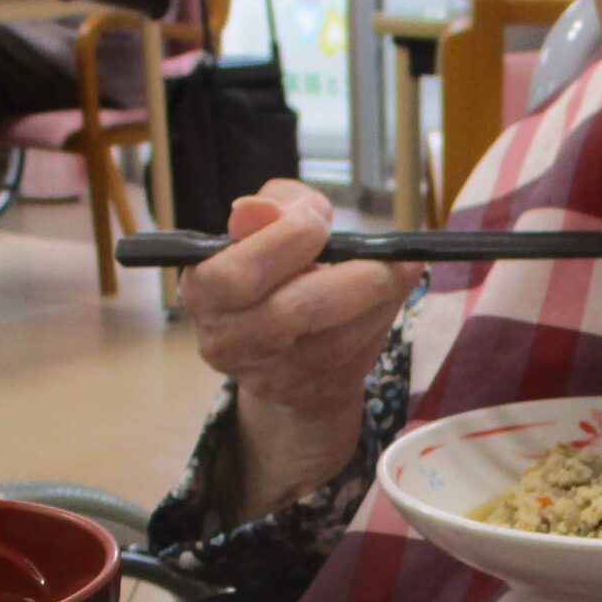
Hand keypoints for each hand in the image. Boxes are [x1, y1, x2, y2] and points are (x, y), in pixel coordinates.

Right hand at [182, 181, 419, 516]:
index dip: (288, 239)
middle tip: (382, 253)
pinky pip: (355, 354)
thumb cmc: (272, 272)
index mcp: (204, 292)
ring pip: (336, 338)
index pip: (240, 273)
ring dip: (378, 298)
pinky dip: (382, 317)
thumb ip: (270, 208)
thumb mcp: (266, 228)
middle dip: (352, 275)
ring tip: (396, 267)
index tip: (319, 217)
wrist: (280, 348)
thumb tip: (255, 208)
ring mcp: (268, 375)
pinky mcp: (307, 393)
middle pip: (296, 311)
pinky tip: (392, 291)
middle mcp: (228, 340)